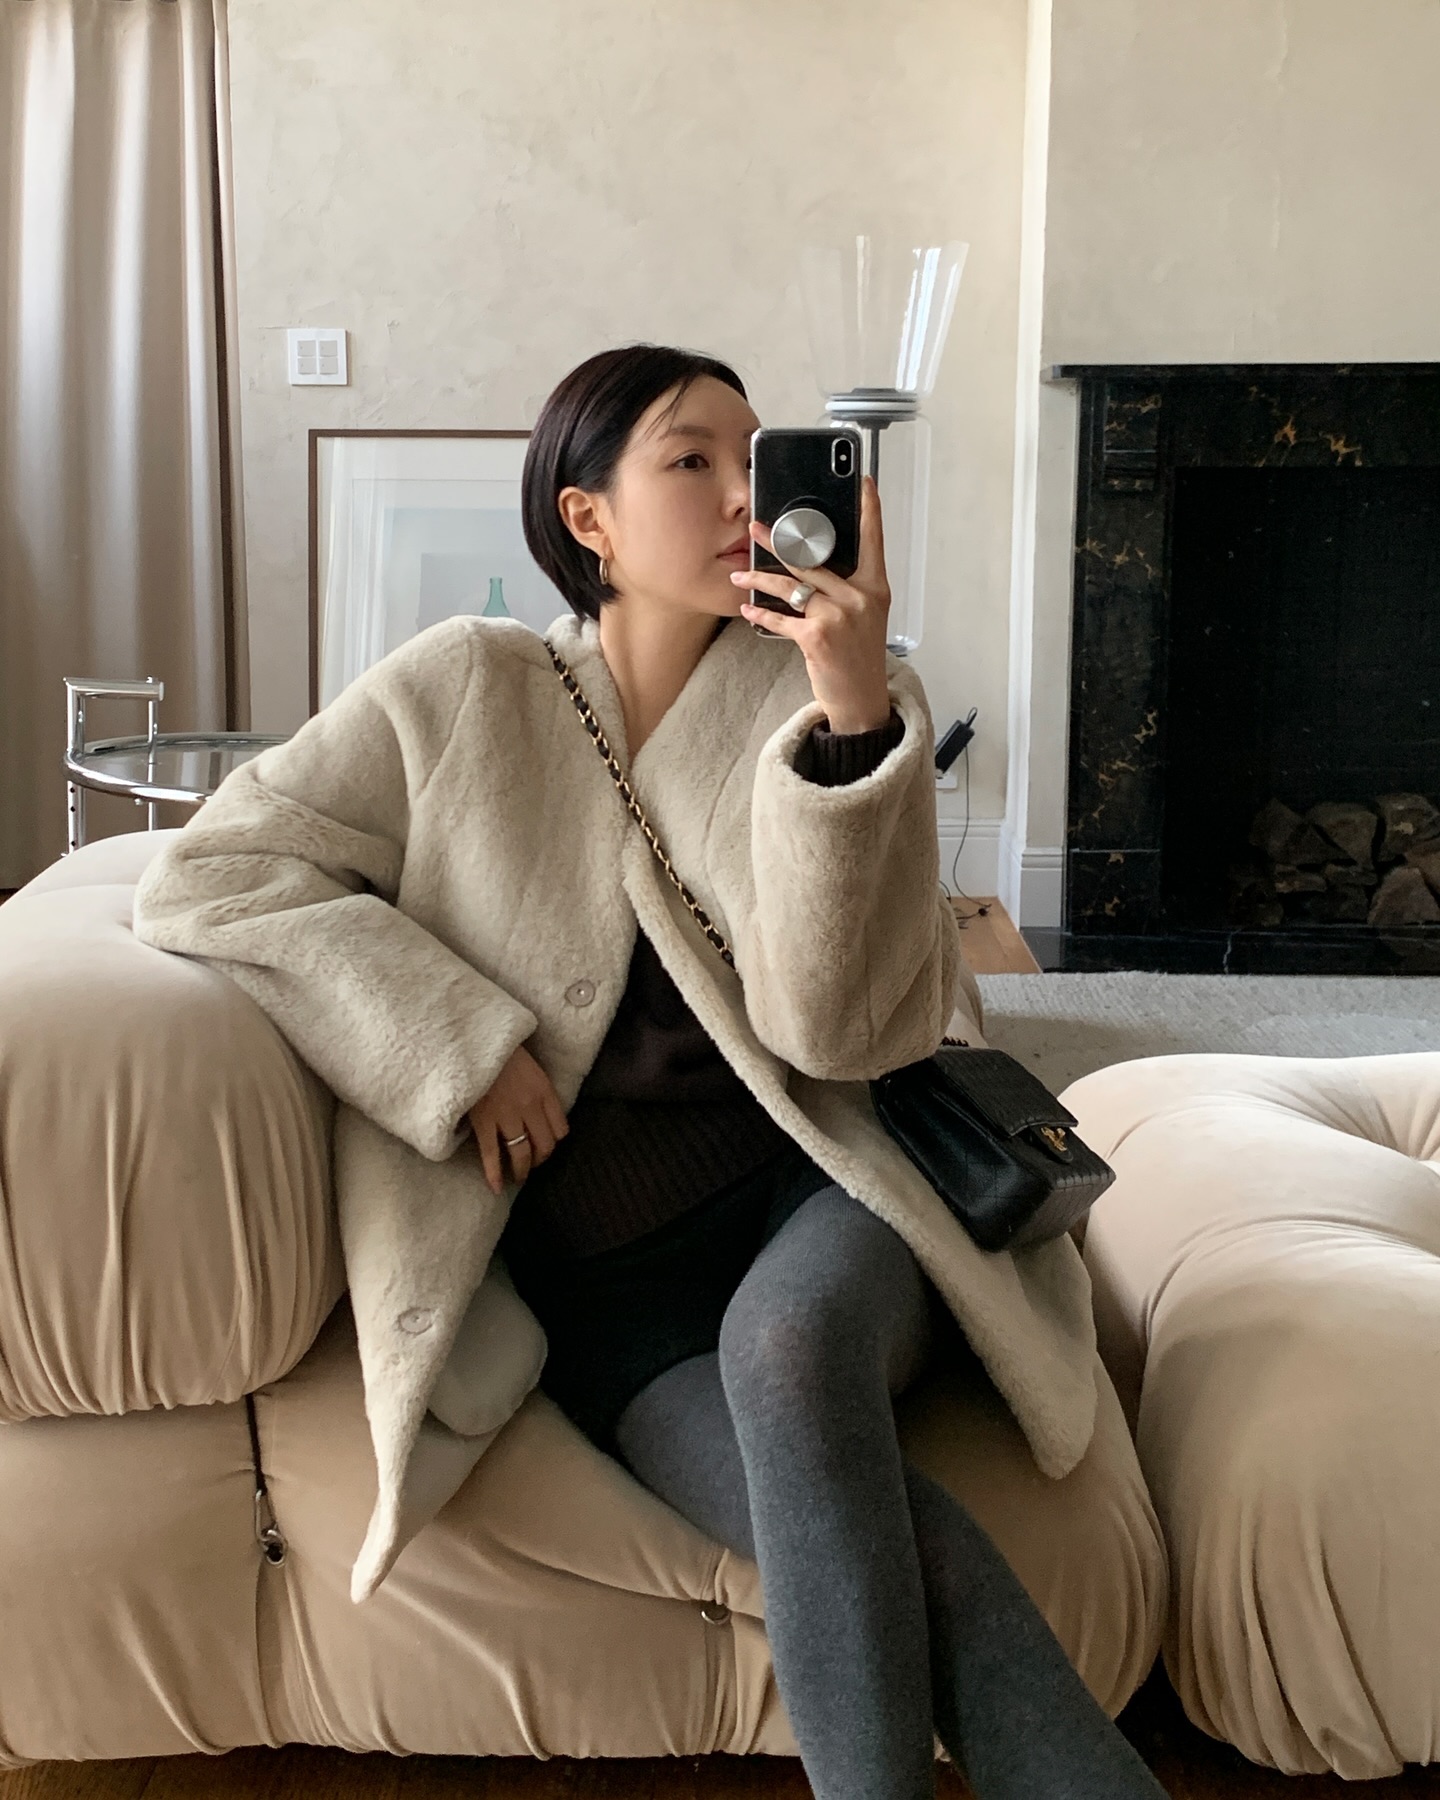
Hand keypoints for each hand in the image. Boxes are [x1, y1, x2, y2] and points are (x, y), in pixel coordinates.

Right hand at [469, 1043, 568, 1195]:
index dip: (554, 1141)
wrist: (474, 1041)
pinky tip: (496, 1187)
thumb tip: (541, 1110)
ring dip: (522, 1170)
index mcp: (544, 1091)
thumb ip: (538, 1089)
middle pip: (545, 1145)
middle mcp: (530, 1106)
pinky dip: (494, 1174)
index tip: (547, 1144)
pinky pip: (492, 1155)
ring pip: (522, 1153)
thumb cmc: (500, 1050)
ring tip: (519, 1177)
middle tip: (533, 1164)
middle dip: (540, 1159)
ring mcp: (507, 1116)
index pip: (561, 1129)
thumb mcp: (530, 1066)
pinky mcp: (484, 1122)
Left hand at [730, 474, 892, 733]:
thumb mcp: (866, 616)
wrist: (861, 699)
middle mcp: (859, 597)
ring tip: (740, 574)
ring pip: (791, 586)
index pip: (873, 540)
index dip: (870, 509)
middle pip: (813, 559)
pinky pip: (781, 619)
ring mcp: (838, 617)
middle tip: (755, 528)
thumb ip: (848, 588)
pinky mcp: (816, 638)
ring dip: (759, 580)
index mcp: (875, 588)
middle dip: (779, 542)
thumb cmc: (859, 656)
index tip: (864, 482)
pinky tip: (746, 608)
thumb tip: (813, 563)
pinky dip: (760, 615)